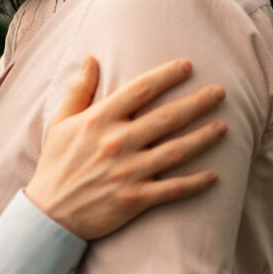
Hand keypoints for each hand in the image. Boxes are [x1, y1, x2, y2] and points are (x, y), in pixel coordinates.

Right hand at [21, 56, 227, 241]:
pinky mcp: (135, 199)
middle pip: (167, 117)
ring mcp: (128, 172)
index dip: (167, 75)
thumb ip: (79, 90)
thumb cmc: (56, 165)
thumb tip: (92, 59)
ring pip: (176, 151)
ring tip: (223, 126)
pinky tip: (214, 175)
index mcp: (99, 120)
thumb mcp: (60, 123)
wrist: (49, 214)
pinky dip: (195, 183)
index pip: (140, 90)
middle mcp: (117, 143)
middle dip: (197, 103)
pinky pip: (173, 189)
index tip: (187, 66)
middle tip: (220, 92)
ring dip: (203, 138)